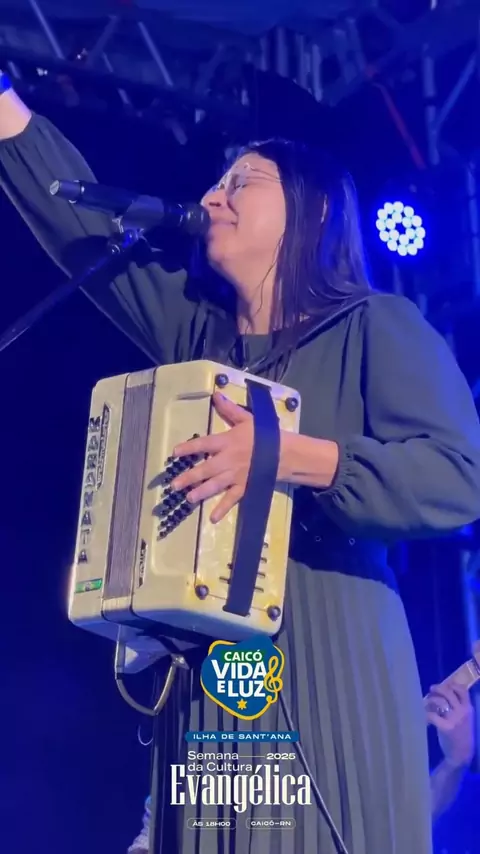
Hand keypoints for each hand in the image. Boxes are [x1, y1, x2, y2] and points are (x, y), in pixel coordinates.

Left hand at [171, 392, 257, 523]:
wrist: (285, 453)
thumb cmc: (265, 434)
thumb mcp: (247, 419)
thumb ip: (229, 409)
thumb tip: (216, 394)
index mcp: (227, 442)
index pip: (203, 444)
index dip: (188, 448)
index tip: (175, 453)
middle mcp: (227, 460)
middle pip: (204, 469)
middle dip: (188, 477)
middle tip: (173, 485)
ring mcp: (235, 476)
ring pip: (214, 485)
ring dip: (200, 493)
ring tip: (188, 499)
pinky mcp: (244, 487)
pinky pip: (231, 499)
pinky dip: (222, 509)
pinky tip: (212, 518)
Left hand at [426, 682, 474, 768]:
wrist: (462, 754)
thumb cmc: (462, 734)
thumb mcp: (465, 718)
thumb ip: (458, 707)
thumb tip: (444, 692)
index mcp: (468, 709)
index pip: (462, 690)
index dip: (452, 684)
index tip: (445, 684)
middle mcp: (462, 712)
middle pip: (448, 692)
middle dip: (438, 688)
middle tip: (432, 689)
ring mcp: (454, 719)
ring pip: (440, 701)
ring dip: (431, 700)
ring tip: (427, 702)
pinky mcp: (446, 727)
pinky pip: (432, 715)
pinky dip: (427, 714)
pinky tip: (424, 716)